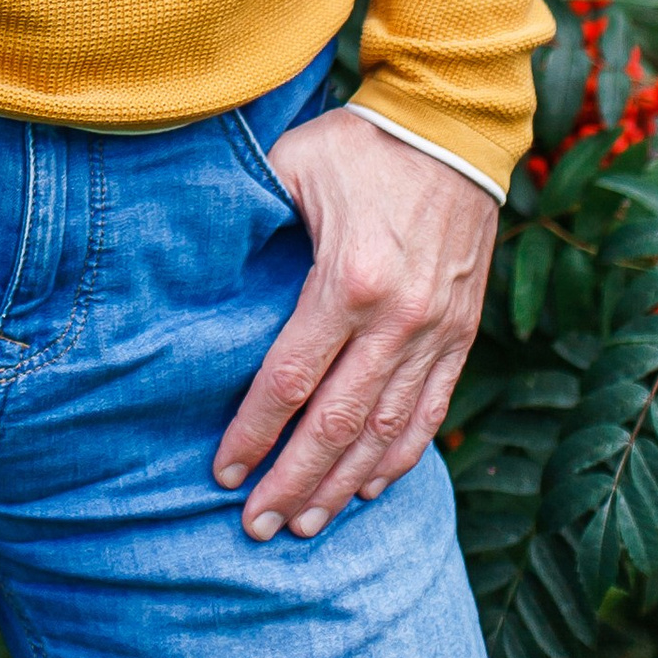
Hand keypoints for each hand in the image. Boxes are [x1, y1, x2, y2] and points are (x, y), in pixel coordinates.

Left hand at [212, 109, 497, 541]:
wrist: (452, 129)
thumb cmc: (359, 144)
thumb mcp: (293, 165)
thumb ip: (252, 219)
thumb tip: (197, 262)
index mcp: (350, 278)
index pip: (292, 378)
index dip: (254, 431)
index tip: (222, 472)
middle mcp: (397, 319)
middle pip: (337, 425)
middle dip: (292, 482)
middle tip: (256, 528)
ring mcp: (436, 333)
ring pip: (385, 434)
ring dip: (342, 486)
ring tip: (305, 524)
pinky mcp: (461, 335)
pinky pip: (430, 414)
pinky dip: (399, 459)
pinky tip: (368, 489)